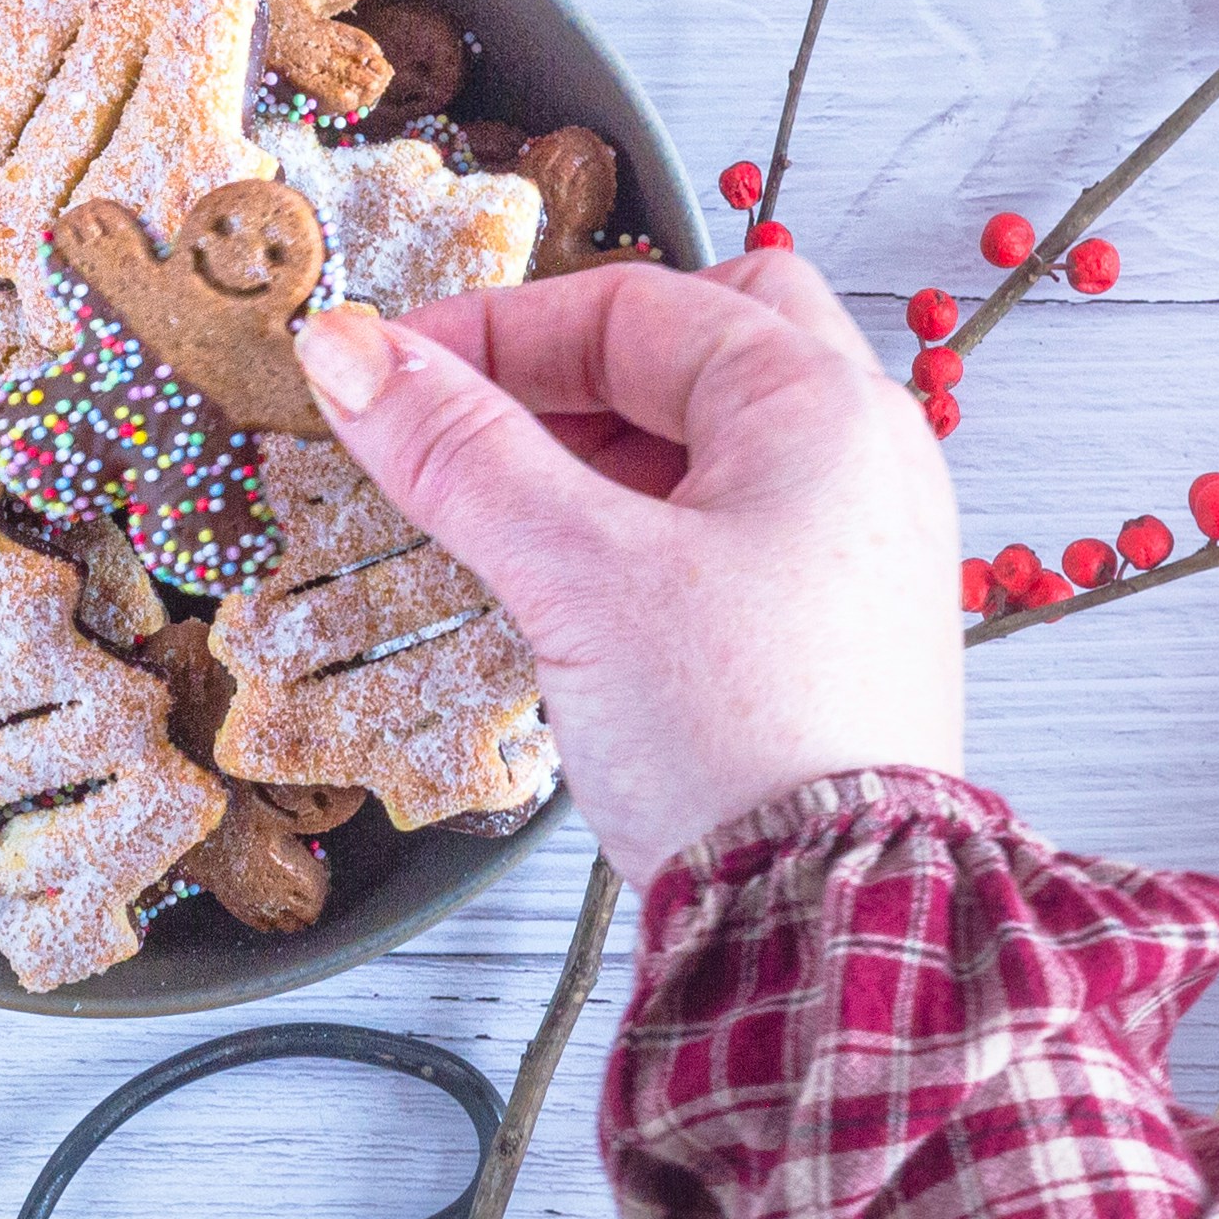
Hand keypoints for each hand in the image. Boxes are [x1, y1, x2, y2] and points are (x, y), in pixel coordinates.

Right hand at [295, 254, 962, 885]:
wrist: (826, 912)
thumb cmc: (742, 738)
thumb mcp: (577, 574)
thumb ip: (460, 455)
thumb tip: (353, 355)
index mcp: (823, 405)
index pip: (638, 305)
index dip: (496, 330)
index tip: (387, 371)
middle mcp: (865, 454)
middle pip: (705, 343)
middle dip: (575, 369)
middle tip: (468, 426)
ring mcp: (861, 540)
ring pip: (716, 440)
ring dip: (605, 455)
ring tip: (504, 517)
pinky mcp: (838, 622)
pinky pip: (735, 525)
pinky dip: (647, 527)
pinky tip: (574, 585)